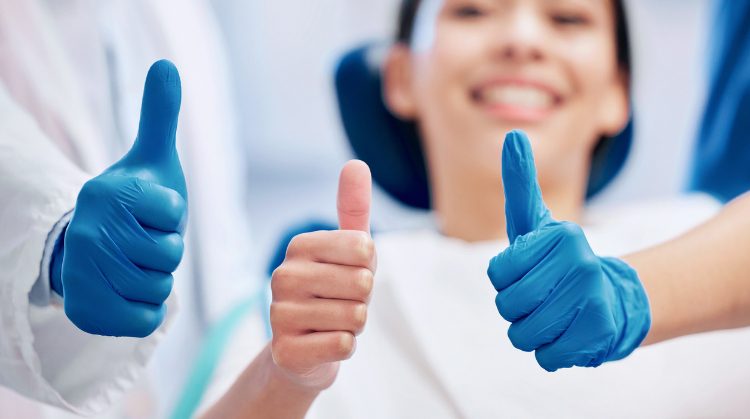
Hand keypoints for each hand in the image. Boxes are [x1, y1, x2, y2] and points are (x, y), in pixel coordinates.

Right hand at [50, 60, 186, 337]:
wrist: (94, 247)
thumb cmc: (136, 203)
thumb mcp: (151, 158)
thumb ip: (159, 115)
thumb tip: (166, 65)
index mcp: (109, 193)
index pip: (174, 214)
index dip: (172, 217)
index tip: (152, 212)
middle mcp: (90, 232)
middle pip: (169, 255)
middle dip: (166, 250)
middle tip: (144, 241)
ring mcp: (84, 274)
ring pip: (159, 287)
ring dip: (157, 279)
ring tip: (135, 264)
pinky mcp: (86, 311)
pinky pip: (146, 318)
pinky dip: (146, 308)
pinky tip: (128, 291)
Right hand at [269, 160, 375, 390]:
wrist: (304, 348)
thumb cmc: (333, 291)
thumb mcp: (347, 249)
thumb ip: (353, 207)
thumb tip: (356, 163)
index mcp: (299, 246)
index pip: (365, 249)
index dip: (369, 267)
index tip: (349, 274)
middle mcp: (282, 275)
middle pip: (363, 284)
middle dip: (363, 299)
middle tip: (342, 302)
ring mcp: (279, 314)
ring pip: (355, 316)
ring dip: (354, 324)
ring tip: (332, 322)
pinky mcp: (285, 351)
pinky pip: (343, 345)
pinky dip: (345, 347)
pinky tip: (325, 343)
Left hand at [486, 130, 649, 370]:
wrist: (614, 299)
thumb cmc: (560, 260)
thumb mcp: (538, 222)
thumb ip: (521, 183)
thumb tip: (512, 137)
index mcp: (563, 237)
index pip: (498, 275)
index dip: (506, 280)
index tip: (530, 271)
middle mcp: (581, 266)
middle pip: (508, 307)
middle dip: (516, 308)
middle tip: (541, 297)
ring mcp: (593, 302)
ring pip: (522, 336)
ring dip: (531, 331)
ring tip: (554, 315)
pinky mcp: (598, 337)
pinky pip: (546, 357)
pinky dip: (551, 351)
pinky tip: (569, 333)